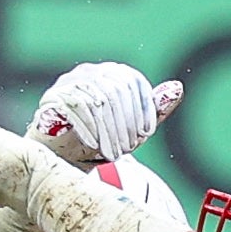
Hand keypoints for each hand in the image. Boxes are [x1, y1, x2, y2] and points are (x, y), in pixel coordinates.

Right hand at [28, 62, 183, 167]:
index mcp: (111, 74)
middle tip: (128, 148)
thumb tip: (177, 88)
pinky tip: (94, 145)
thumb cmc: (99, 141)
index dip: (142, 108)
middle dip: (126, 123)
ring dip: (109, 129)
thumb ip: (153, 111)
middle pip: (116, 89)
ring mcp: (68, 82)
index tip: (144, 135)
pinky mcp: (52, 98)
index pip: (133, 81)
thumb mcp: (132, 129)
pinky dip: (89, 129)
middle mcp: (89, 72)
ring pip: (98, 98)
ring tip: (113, 151)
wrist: (59, 159)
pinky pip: (75, 106)